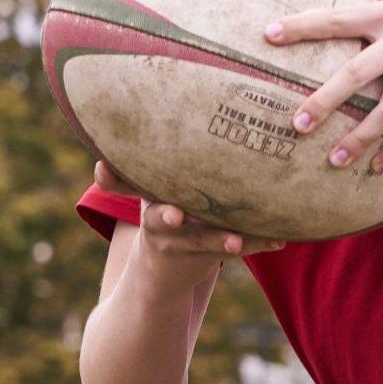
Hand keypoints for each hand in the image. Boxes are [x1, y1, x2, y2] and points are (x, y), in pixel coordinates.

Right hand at [97, 161, 284, 284]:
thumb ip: (144, 163)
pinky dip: (258, 244)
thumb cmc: (163, 213)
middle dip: (165, 217)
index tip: (101, 170)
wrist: (161, 273)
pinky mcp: (206, 259)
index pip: (124, 185)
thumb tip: (139, 110)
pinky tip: (280, 240)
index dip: (110, 178)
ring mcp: (181, 245)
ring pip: (203, 241)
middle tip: (173, 214)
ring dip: (221, 239)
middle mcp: (158, 223)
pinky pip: (234, 250)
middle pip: (159, 219)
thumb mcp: (150, 190)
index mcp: (147, 199)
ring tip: (237, 240)